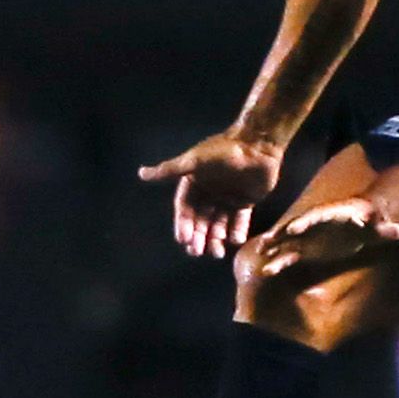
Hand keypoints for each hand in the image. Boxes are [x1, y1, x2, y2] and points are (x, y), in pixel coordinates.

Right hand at [137, 132, 282, 258]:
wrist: (258, 144)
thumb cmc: (224, 151)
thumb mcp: (194, 161)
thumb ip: (170, 170)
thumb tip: (141, 173)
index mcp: (194, 183)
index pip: (186, 209)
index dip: (184, 224)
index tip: (184, 240)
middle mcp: (209, 192)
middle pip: (201, 219)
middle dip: (198, 236)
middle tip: (198, 252)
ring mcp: (227, 197)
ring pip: (219, 223)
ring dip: (216, 238)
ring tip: (216, 253)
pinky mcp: (246, 201)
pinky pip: (239, 220)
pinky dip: (236, 231)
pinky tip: (234, 241)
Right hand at [257, 197, 398, 277]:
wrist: (363, 224)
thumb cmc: (371, 223)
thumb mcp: (380, 226)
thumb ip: (387, 229)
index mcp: (333, 215)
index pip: (318, 216)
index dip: (305, 221)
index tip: (294, 228)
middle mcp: (317, 226)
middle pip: (297, 227)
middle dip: (282, 234)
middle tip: (267, 241)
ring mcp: (309, 238)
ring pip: (289, 242)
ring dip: (275, 248)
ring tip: (261, 255)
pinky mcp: (306, 251)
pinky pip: (290, 257)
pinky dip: (279, 263)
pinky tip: (267, 272)